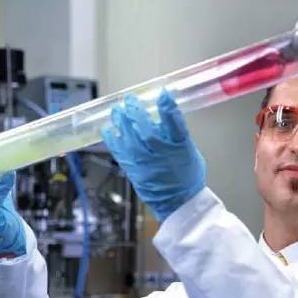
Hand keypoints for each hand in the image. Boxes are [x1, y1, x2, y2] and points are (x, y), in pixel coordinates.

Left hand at [101, 90, 205, 221]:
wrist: (179, 204)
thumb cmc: (187, 176)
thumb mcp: (189, 150)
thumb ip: (174, 133)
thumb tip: (162, 113)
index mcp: (181, 149)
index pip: (175, 124)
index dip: (168, 107)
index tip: (162, 93)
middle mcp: (162, 156)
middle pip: (146, 130)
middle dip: (136, 112)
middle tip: (129, 99)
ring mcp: (146, 164)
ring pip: (130, 139)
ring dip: (121, 122)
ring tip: (116, 110)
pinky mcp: (134, 171)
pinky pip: (120, 152)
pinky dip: (112, 138)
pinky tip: (108, 128)